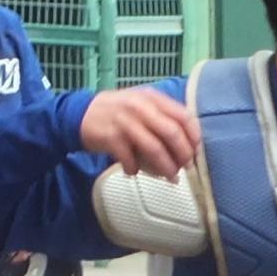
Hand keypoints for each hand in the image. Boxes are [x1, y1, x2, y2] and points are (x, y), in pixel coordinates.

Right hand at [79, 88, 200, 180]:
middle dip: (183, 154)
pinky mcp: (111, 138)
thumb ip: (162, 115)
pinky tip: (133, 171)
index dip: (194, 136)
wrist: (79, 114)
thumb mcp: (141, 104)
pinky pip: (130, 159)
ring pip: (154, 149)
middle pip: (172, 133)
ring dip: (165, 167)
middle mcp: (140, 107)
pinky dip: (134, 169)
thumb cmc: (117, 112)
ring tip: (171, 178)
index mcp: (152, 97)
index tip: (197, 151)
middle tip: (186, 167)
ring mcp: (125, 122)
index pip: (183, 115)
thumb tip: (188, 140)